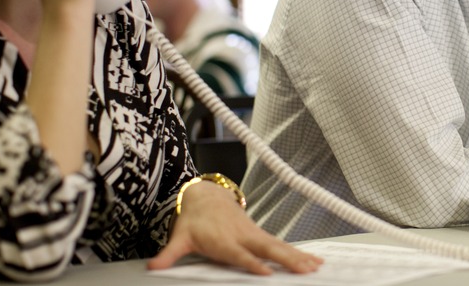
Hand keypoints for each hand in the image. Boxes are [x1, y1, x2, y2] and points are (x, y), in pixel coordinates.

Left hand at [148, 180, 322, 274]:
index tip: (266, 272)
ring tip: (315, 266)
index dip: (252, 263)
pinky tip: (313, 261)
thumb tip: (153, 265)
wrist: (205, 196)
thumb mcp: (179, 236)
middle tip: (304, 269)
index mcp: (224, 240)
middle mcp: (243, 236)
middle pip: (267, 249)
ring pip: (279, 246)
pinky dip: (299, 253)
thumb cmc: (194, 220)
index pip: (240, 254)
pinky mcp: (260, 235)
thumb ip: (169, 253)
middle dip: (287, 259)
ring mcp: (254, 234)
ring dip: (298, 256)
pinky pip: (281, 245)